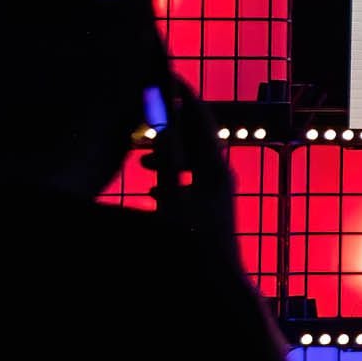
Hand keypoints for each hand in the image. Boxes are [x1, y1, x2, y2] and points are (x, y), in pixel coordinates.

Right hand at [147, 70, 247, 268]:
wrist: (216, 284)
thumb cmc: (193, 242)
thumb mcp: (171, 196)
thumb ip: (166, 160)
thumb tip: (160, 127)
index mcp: (214, 166)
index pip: (199, 118)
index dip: (182, 95)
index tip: (167, 76)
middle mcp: (222, 175)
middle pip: (195, 138)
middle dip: (168, 128)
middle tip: (142, 121)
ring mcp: (220, 192)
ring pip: (191, 161)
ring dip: (166, 156)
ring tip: (140, 161)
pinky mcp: (214, 208)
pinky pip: (192, 181)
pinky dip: (171, 178)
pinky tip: (152, 190)